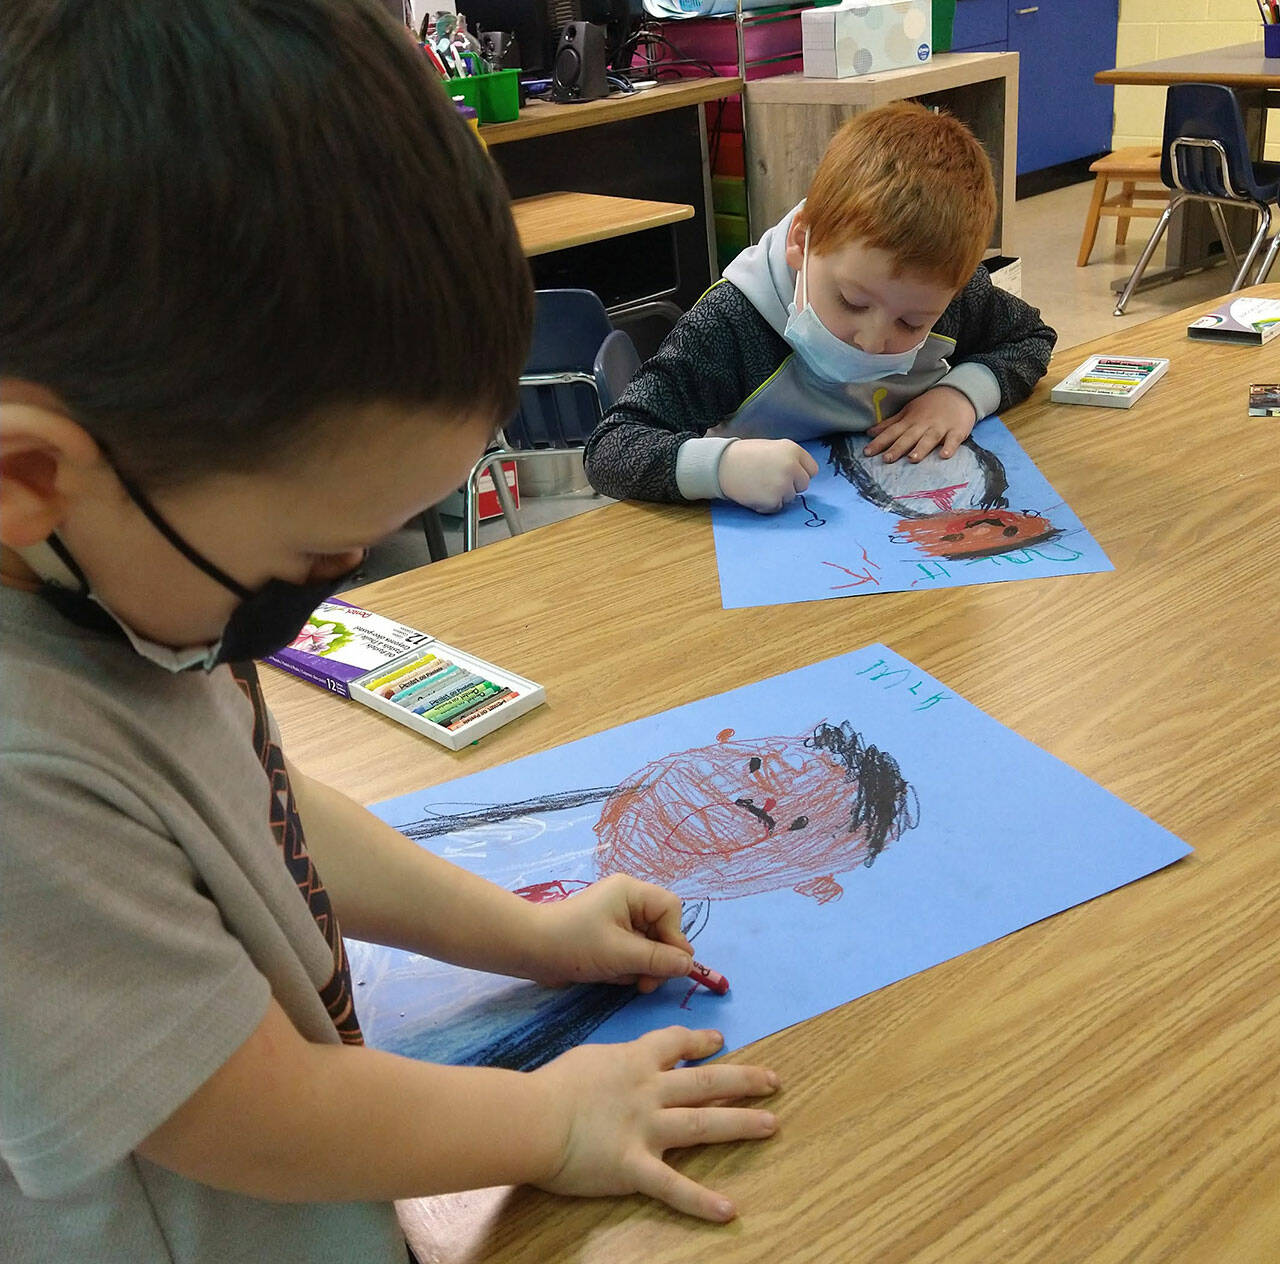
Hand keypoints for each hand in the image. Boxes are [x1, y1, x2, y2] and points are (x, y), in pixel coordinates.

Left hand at [525, 873, 694, 992]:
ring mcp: (618, 919)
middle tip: (645, 984)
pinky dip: (626, 967)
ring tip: (620, 978)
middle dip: (656, 959)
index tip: (670, 966)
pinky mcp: (608, 936)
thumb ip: (658, 960)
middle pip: (662, 930)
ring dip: (640, 967)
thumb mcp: (621, 954)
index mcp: (631, 892)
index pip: (670, 909)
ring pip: (648, 946)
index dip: (675, 937)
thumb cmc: (574, 944)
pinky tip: (610, 976)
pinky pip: (632, 952)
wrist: (530, 950)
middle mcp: (628, 901)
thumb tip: (688, 965)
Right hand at [533, 1026, 779, 1220]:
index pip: (675, 1043)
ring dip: (740, 1123)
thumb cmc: (552, 1085)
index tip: (719, 1041)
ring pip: (702, 1123)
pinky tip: (728, 1211)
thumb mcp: (588, 1059)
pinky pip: (673, 1187)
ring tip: (771, 1124)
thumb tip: (622, 1064)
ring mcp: (646, 1129)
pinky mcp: (634, 1167)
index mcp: (635, 1061)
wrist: (533, 1117)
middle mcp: (649, 1091)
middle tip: (773, 1080)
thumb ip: (614, 1062)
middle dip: (743, 1079)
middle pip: (705, 1081)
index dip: (700, 1041)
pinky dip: (701, 1201)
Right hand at [717, 438, 818, 512]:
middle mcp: (792, 467)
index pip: (812, 470)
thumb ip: (790, 459)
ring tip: (760, 484)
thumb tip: (802, 476)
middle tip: (770, 479)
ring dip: (778, 495)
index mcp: (793, 450)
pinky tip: (755, 493)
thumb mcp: (772, 447)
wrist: (721, 465)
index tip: (788, 474)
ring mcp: (783, 485)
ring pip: (791, 497)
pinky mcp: (773, 500)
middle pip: (803, 485)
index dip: (800, 473)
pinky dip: (767, 504)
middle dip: (791, 485)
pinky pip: (777, 507)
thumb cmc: (744, 456)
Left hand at [863, 385, 977, 463]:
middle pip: (908, 438)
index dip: (879, 442)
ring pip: (929, 439)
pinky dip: (950, 447)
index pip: (891, 432)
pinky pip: (953, 440)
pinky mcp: (957, 430)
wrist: (958, 393)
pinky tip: (945, 455)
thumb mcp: (907, 411)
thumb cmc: (929, 406)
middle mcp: (923, 425)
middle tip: (886, 459)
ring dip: (921, 449)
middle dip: (897, 448)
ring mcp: (940, 428)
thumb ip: (889, 424)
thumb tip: (869, 433)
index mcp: (910, 421)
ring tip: (912, 459)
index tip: (866, 452)